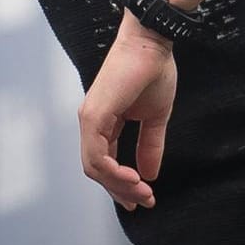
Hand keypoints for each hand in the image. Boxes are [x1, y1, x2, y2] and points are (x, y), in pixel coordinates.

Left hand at [78, 13, 176, 210]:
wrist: (151, 42)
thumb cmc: (153, 70)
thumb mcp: (155, 117)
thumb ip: (150, 144)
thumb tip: (149, 174)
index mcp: (104, 122)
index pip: (105, 162)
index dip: (122, 184)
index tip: (145, 197)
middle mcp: (91, 122)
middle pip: (97, 170)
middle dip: (122, 190)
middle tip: (145, 202)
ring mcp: (89, 118)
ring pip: (94, 167)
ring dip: (119, 185)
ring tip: (143, 193)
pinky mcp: (93, 115)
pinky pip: (96, 155)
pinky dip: (113, 172)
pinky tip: (133, 178)